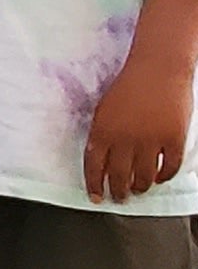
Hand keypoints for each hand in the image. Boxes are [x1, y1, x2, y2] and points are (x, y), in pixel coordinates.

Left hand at [86, 55, 193, 201]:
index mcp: (103, 131)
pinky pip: (169, 167)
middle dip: (118, 191)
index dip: (95, 185)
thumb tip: (101, 161)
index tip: (96, 198)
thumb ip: (102, 135)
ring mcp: (151, 140)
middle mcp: (125, 139)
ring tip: (139, 190)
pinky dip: (164, 176)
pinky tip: (159, 178)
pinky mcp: (174, 139)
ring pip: (143, 176)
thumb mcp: (104, 110)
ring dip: (140, 187)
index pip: (94, 167)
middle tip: (120, 198)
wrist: (159, 70)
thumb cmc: (129, 87)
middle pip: (119, 175)